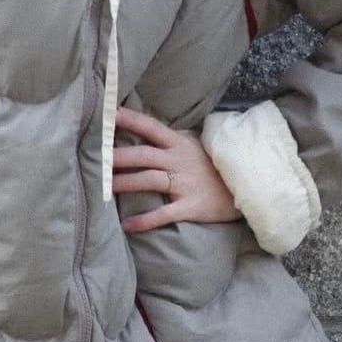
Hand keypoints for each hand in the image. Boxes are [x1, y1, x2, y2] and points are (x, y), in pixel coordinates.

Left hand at [111, 106, 241, 232]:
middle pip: (142, 155)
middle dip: (118, 156)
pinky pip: (164, 214)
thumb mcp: (196, 144)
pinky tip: (126, 226)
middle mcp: (179, 160)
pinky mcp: (190, 206)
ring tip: (103, 188)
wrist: (246, 186)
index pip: (150, 127)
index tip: (109, 115)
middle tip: (95, 158)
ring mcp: (184, 183)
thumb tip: (145, 130)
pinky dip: (144, 221)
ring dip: (124, 183)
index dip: (130, 120)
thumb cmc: (216, 165)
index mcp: (179, 143)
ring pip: (148, 180)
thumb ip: (173, 139)